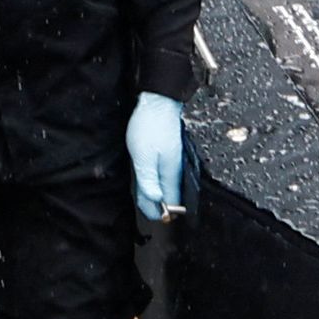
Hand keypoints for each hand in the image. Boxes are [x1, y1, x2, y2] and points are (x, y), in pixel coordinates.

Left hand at [126, 91, 184, 219]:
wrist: (158, 101)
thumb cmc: (150, 126)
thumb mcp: (143, 157)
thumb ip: (148, 180)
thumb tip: (156, 201)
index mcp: (171, 172)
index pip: (170, 200)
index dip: (161, 211)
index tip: (153, 218)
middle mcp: (176, 167)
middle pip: (171, 193)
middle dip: (160, 204)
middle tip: (149, 212)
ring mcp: (174, 159)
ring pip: (168, 183)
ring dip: (159, 192)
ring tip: (149, 200)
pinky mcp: (171, 151)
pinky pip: (166, 173)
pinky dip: (158, 180)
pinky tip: (152, 179)